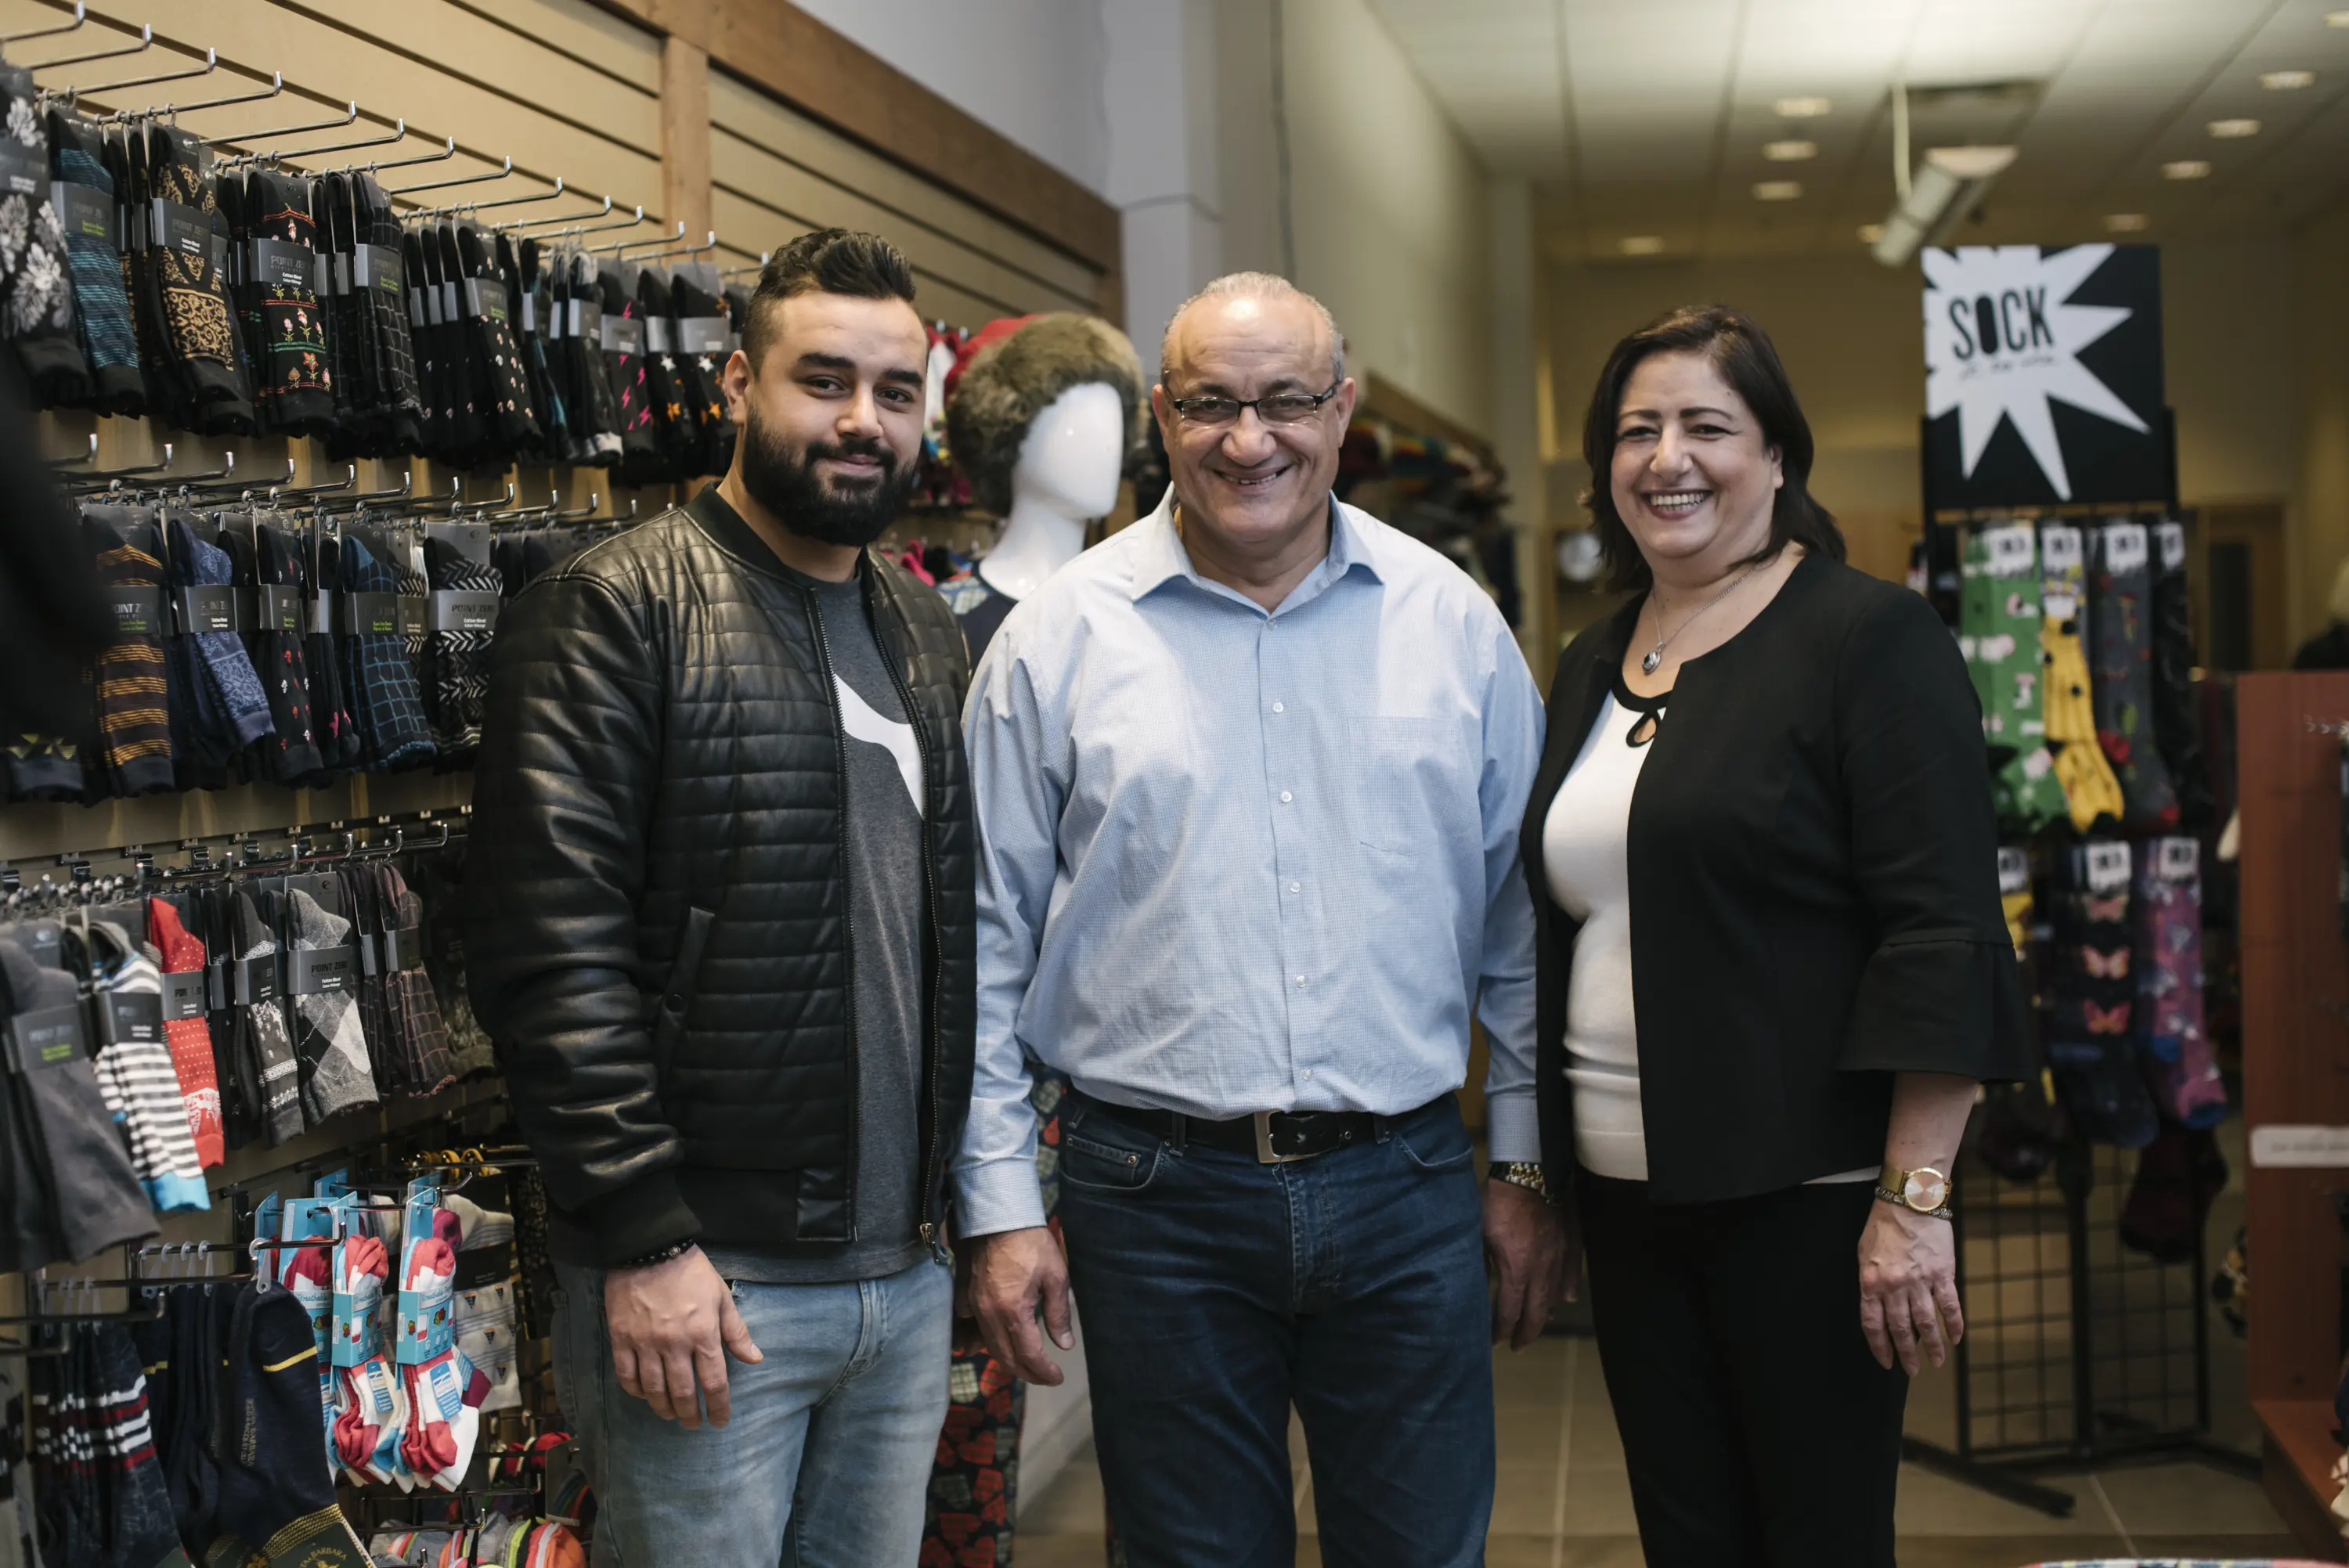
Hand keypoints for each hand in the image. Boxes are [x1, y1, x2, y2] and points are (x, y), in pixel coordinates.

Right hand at [604, 1246, 762, 1427]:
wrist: (648, 1249)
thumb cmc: (691, 1272)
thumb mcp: (721, 1297)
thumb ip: (736, 1331)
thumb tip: (755, 1359)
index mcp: (703, 1334)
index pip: (714, 1382)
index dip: (718, 1407)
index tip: (720, 1421)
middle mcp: (675, 1345)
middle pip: (683, 1392)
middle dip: (691, 1414)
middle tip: (694, 1424)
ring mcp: (645, 1343)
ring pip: (654, 1390)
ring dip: (664, 1408)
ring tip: (671, 1415)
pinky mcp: (621, 1338)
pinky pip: (627, 1375)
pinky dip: (636, 1391)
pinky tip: (644, 1396)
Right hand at [961, 1226, 1073, 1384]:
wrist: (997, 1217)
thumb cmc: (1030, 1243)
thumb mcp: (1055, 1276)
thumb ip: (1058, 1314)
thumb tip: (1064, 1344)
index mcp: (1012, 1311)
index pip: (1028, 1355)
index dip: (1043, 1372)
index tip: (1057, 1377)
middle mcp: (988, 1315)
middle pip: (1005, 1358)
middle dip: (1027, 1373)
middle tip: (1045, 1375)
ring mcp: (973, 1307)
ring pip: (989, 1347)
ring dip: (1009, 1361)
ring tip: (1028, 1363)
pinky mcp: (966, 1297)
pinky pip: (974, 1330)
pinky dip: (988, 1343)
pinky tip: (1001, 1342)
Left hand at [1483, 1177, 1573, 1349]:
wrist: (1530, 1173)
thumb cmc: (1497, 1202)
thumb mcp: (1478, 1235)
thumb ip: (1480, 1265)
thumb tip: (1475, 1289)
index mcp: (1516, 1271)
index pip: (1509, 1312)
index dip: (1501, 1331)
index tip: (1494, 1342)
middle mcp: (1541, 1271)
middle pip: (1536, 1314)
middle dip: (1526, 1334)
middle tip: (1517, 1346)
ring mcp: (1559, 1258)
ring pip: (1555, 1297)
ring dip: (1544, 1315)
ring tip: (1536, 1325)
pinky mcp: (1570, 1244)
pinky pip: (1571, 1274)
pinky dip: (1567, 1289)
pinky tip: (1565, 1299)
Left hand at [1858, 1199, 1962, 1374]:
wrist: (1909, 1201)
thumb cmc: (1883, 1225)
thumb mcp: (1864, 1254)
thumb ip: (1871, 1282)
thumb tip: (1878, 1308)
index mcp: (1871, 1282)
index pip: (1872, 1324)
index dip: (1879, 1346)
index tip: (1886, 1361)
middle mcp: (1894, 1286)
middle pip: (1900, 1329)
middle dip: (1906, 1354)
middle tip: (1911, 1370)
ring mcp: (1920, 1282)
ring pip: (1926, 1324)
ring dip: (1933, 1346)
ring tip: (1936, 1362)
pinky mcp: (1942, 1275)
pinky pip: (1949, 1307)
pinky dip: (1953, 1325)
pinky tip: (1955, 1338)